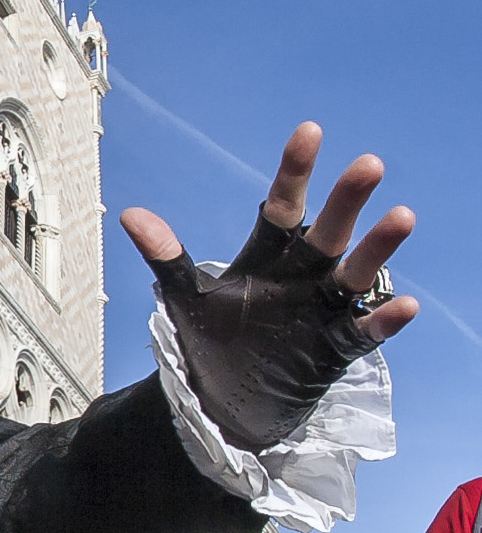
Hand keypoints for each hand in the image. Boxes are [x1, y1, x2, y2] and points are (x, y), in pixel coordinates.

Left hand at [120, 122, 417, 449]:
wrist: (224, 401)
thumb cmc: (210, 339)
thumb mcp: (186, 297)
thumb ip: (166, 256)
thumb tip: (130, 213)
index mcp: (268, 256)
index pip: (282, 206)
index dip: (295, 172)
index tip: (309, 131)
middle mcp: (303, 275)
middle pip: (328, 232)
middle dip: (347, 201)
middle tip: (370, 163)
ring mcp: (323, 310)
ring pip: (355, 274)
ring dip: (378, 248)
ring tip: (402, 216)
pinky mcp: (334, 348)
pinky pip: (364, 332)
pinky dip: (383, 320)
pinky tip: (404, 303)